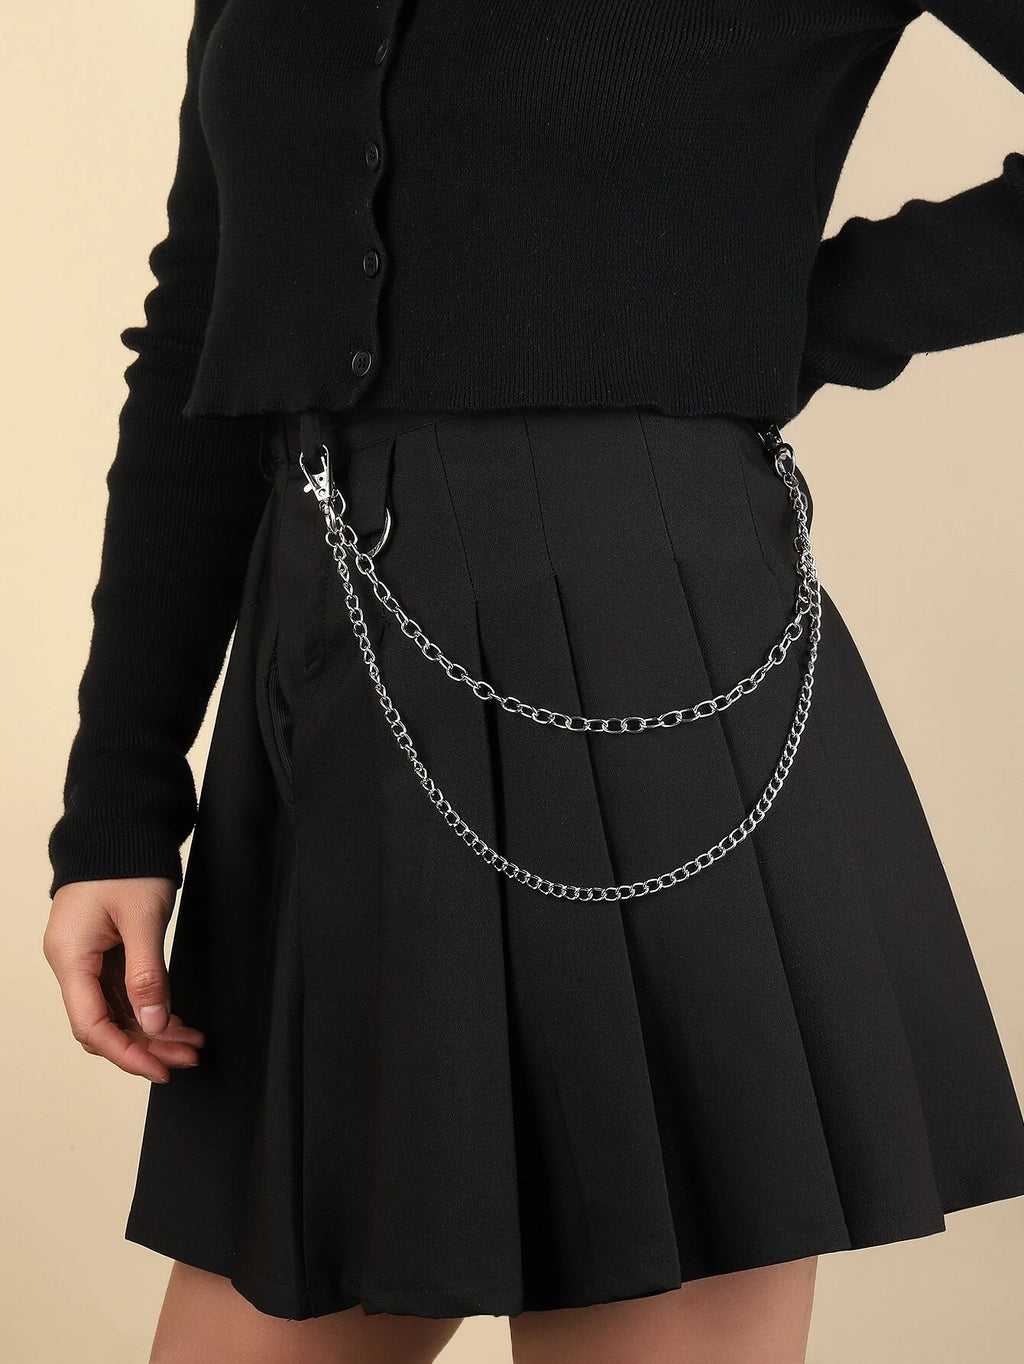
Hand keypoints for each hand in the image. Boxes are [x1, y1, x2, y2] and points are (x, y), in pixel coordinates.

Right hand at [42, 876, 205, 1083]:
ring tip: (191, 1044)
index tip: (160, 1069)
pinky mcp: (104, 950)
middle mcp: (73, 962)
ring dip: (153, 1028)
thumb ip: (147, 974)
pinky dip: (150, 1007)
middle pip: (104, 1023)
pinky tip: (177, 1020)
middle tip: (187, 1058)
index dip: (126, 1053)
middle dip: (147, 1044)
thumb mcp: (142, 917)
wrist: (121, 823)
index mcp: (71, 956)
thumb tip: (153, 1022)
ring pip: (117, 1010)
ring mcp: (87, 957)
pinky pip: (123, 991)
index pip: (92, 1025)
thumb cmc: (126, 860)